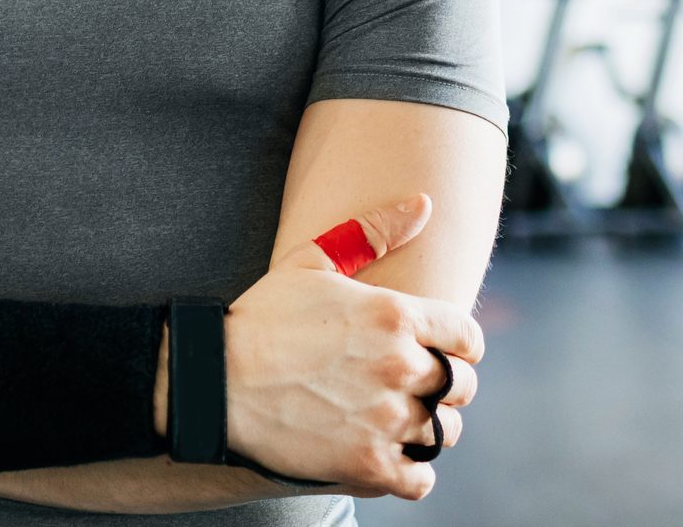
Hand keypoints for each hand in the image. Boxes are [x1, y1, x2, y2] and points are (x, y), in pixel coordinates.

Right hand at [223, 194, 480, 500]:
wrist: (214, 380)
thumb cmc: (261, 317)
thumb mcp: (312, 262)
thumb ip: (372, 231)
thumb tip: (423, 203)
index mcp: (395, 315)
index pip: (468, 337)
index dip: (460, 346)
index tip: (442, 352)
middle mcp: (400, 367)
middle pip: (463, 386)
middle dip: (445, 386)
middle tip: (413, 388)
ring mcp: (386, 419)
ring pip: (445, 433)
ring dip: (428, 428)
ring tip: (398, 420)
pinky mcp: (367, 464)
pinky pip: (421, 479)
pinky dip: (412, 470)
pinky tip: (389, 455)